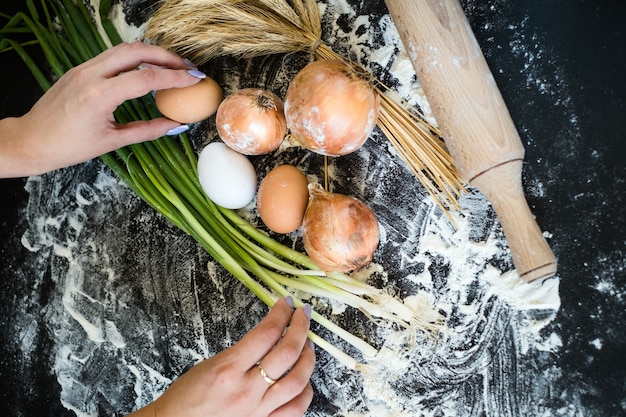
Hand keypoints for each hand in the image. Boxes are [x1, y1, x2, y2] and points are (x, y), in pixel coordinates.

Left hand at [0, 41, 203, 177]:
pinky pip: (112, 57)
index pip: (147, 79)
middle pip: (137, 51)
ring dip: (152, 54)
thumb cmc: (69, 146)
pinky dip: (135, 60)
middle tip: (187, 69)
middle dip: (167, 57)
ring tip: (172, 67)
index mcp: (99, 95)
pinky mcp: (80, 68)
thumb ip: (148, 130)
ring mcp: (83, 68)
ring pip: (124, 49)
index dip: (175, 78)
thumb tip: (175, 125)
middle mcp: (90, 75)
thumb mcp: (113, 141)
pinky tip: (148, 71)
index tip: (195, 80)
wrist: (31, 140)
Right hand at [130, 297, 315, 416]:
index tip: (286, 305)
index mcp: (228, 369)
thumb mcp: (210, 364)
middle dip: (300, 327)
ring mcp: (258, 410)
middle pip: (287, 352)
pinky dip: (305, 391)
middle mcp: (246, 390)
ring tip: (307, 344)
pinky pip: (296, 408)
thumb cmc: (186, 398)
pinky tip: (304, 379)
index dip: (281, 314)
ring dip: (308, 357)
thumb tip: (267, 337)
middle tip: (303, 315)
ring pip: (298, 381)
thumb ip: (241, 353)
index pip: (266, 333)